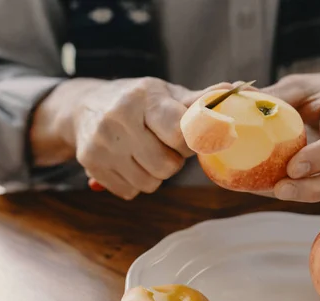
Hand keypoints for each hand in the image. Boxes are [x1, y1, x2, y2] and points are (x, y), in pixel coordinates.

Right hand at [32, 77, 230, 199]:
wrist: (84, 107)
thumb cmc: (137, 101)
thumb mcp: (165, 93)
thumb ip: (198, 100)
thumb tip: (234, 89)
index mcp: (143, 98)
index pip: (180, 134)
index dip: (191, 142)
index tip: (188, 138)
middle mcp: (119, 119)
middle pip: (167, 166)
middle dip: (173, 161)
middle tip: (165, 146)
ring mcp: (102, 143)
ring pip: (150, 183)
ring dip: (155, 174)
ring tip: (147, 154)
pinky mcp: (91, 164)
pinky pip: (130, 192)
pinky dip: (135, 183)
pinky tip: (129, 163)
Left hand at [261, 72, 319, 201]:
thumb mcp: (300, 86)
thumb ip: (273, 95)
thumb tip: (230, 91)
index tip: (293, 168)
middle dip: (314, 189)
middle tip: (280, 190)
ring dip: (302, 195)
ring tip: (270, 192)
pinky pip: (317, 190)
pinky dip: (291, 192)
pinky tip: (261, 187)